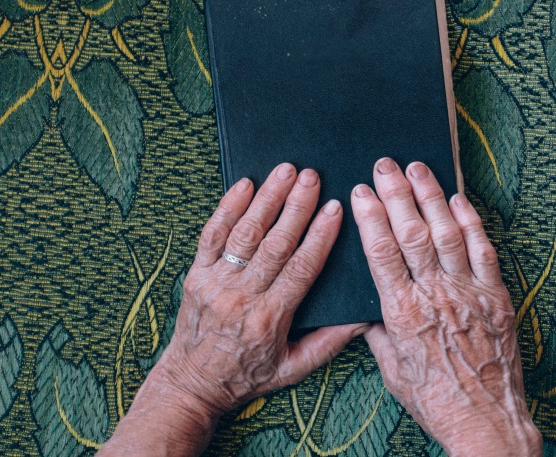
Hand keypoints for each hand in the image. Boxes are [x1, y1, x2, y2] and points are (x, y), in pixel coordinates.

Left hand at [100, 163, 367, 455]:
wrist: (191, 383)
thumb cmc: (246, 375)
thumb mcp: (293, 369)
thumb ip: (329, 343)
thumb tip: (364, 317)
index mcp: (270, 318)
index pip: (301, 268)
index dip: (319, 236)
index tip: (335, 208)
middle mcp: (241, 297)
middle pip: (274, 243)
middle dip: (296, 206)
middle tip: (312, 176)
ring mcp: (215, 282)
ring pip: (244, 233)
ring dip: (266, 198)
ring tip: (285, 170)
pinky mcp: (196, 274)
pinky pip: (211, 236)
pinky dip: (227, 208)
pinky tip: (244, 185)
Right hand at [351, 158, 540, 456]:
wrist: (486, 419)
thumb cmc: (435, 398)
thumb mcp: (392, 369)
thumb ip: (378, 332)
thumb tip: (367, 307)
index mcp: (403, 312)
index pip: (382, 251)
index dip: (371, 217)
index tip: (361, 192)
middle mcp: (435, 295)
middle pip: (412, 232)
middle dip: (397, 193)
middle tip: (386, 165)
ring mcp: (468, 292)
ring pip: (447, 232)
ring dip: (431, 196)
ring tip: (419, 168)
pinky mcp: (496, 296)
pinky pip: (483, 250)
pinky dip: (471, 222)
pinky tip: (459, 200)